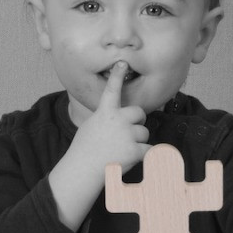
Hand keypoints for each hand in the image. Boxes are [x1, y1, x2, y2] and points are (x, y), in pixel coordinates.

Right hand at [71, 60, 151, 174]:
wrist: (82, 170)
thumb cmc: (85, 150)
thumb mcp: (92, 126)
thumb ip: (107, 118)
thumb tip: (123, 120)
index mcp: (105, 112)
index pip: (112, 90)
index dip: (117, 75)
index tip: (122, 62)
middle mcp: (118, 120)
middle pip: (140, 113)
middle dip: (137, 123)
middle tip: (126, 134)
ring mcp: (127, 135)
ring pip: (144, 133)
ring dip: (138, 141)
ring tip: (122, 149)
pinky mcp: (135, 150)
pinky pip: (149, 149)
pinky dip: (144, 155)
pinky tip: (131, 159)